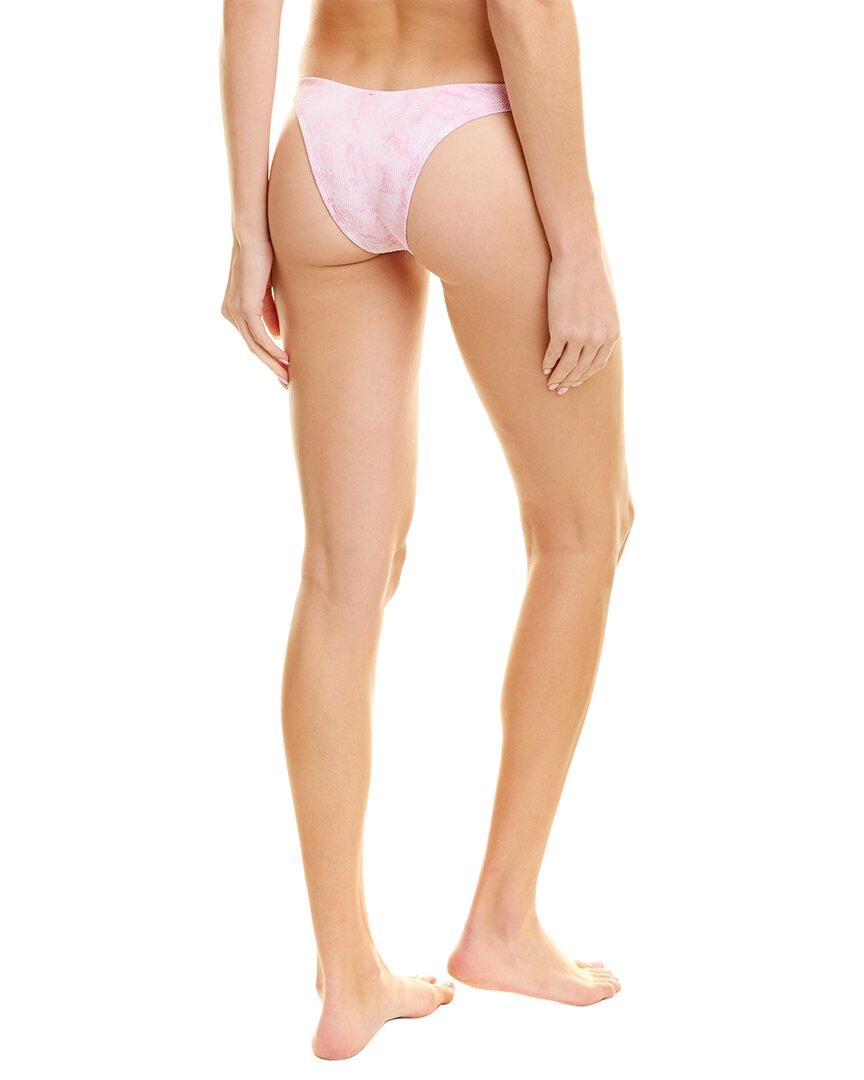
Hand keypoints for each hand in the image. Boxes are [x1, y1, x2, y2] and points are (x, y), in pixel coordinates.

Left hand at [221, 240, 289, 387]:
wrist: (254, 235)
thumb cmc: (263, 256)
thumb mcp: (268, 290)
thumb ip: (270, 312)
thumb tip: (277, 335)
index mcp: (234, 310)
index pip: (252, 339)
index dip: (268, 356)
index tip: (283, 370)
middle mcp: (230, 313)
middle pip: (253, 347)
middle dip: (270, 366)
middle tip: (285, 382)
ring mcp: (235, 311)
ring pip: (255, 345)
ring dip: (272, 363)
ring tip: (287, 376)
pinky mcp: (244, 307)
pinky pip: (259, 336)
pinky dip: (272, 349)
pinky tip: (284, 359)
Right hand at [542, 249, 619, 394]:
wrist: (579, 259)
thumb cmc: (591, 277)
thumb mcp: (606, 305)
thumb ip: (603, 324)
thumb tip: (595, 337)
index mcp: (611, 333)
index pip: (598, 364)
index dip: (585, 376)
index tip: (575, 382)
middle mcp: (598, 338)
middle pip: (582, 369)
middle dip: (570, 381)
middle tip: (560, 389)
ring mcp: (579, 336)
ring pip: (567, 366)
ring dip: (558, 377)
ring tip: (550, 384)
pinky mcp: (560, 330)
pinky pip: (553, 354)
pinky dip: (548, 363)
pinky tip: (544, 367)